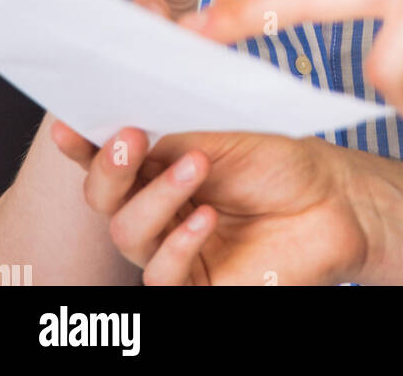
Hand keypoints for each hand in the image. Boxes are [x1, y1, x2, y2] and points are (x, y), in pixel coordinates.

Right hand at [51, 122, 372, 285]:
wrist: (334, 198)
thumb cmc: (281, 159)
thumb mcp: (223, 132)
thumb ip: (173, 132)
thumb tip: (125, 119)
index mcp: (157, 163)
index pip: (108, 155)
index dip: (82, 143)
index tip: (68, 125)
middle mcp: (158, 206)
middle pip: (104, 197)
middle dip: (110, 168)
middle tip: (132, 139)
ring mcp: (174, 247)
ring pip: (128, 232)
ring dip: (156, 196)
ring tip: (196, 166)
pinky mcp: (198, 284)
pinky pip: (163, 276)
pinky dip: (179, 244)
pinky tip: (205, 218)